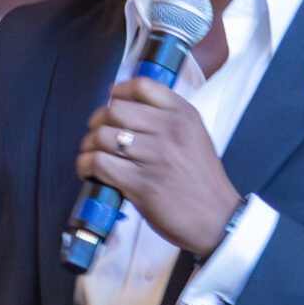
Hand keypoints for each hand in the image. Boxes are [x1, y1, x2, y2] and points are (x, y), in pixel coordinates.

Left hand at [76, 76, 240, 258]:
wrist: (218, 219)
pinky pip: (98, 162)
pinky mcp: (141, 183)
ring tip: (92, 155)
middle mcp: (170, 130)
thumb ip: (167, 119)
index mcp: (183, 115)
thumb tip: (126, 108)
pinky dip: (86, 165)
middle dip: (99, 121)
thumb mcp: (194, 136)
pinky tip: (89, 171)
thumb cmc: (202, 181)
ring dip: (89, 145)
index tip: (112, 102)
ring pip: (102, 135)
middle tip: (98, 134)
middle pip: (116, 109)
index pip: (142, 85)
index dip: (119, 92)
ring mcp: (155, 156)